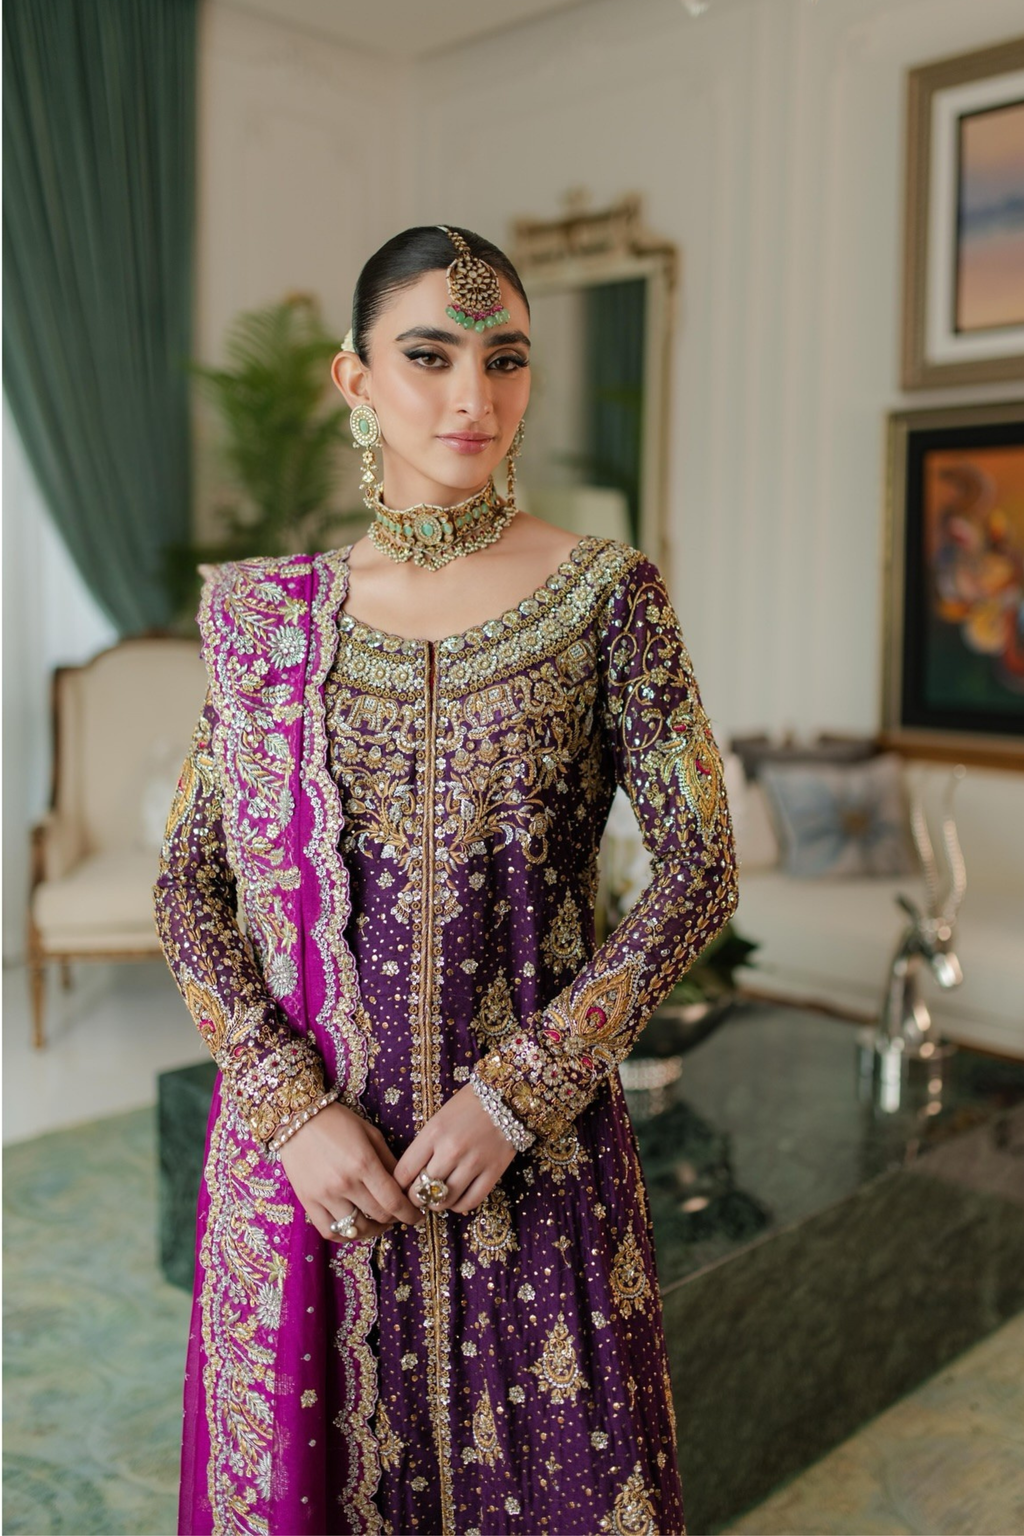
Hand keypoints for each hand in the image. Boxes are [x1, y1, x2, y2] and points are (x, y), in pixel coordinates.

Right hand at [278, 1102, 425, 1242]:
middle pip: (378, 1216)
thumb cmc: (338, 1122)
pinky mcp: (308, 1201)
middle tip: (399, 1216)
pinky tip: (355, 1228)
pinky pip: (329, 1232)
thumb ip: (388, 1161)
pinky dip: (346, 1236)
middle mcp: (345, 1183)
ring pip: (356, 1228)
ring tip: (378, 1223)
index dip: (409, 1214)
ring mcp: (324, 1195)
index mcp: (364, 1163)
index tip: (416, 1216)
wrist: (298, 1118)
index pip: (393, 1201)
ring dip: (373, 1230)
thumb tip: (404, 1186)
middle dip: (394, 1219)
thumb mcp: (371, 1134)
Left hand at [392, 1083, 517, 1215]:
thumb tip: (411, 1178)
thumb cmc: (467, 1107)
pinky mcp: (493, 1172)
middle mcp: (451, 1150)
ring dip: (437, 1204)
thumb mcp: (438, 1119)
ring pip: (445, 1200)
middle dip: (416, 1199)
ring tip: (437, 1199)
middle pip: (422, 1191)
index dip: (398, 1186)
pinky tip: (457, 1200)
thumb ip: (425, 1147)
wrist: (505, 1097)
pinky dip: (459, 1206)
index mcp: (433, 1133)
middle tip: (418, 1198)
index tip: (401, 1189)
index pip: (404, 1171)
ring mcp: (473, 1162)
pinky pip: (470, 1202)